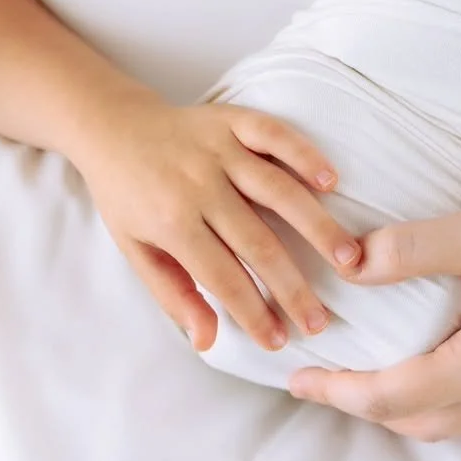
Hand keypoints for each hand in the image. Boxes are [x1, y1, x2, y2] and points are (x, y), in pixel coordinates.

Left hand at [71, 98, 361, 352]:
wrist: (112, 128)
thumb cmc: (127, 197)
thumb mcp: (136, 251)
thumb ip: (173, 295)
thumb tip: (207, 340)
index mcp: (171, 222)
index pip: (221, 277)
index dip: (252, 312)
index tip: (279, 341)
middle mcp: (199, 185)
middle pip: (257, 243)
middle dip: (292, 287)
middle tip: (320, 321)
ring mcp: (219, 150)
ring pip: (278, 191)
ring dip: (317, 227)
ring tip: (349, 259)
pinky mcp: (233, 120)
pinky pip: (275, 136)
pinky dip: (305, 155)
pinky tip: (332, 182)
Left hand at [287, 193, 460, 440]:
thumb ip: (414, 248)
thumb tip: (349, 263)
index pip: (393, 393)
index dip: (339, 388)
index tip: (299, 375)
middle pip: (417, 420)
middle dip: (361, 406)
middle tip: (319, 383)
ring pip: (449, 421)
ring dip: (399, 410)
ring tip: (364, 383)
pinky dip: (438, 403)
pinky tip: (431, 376)